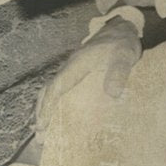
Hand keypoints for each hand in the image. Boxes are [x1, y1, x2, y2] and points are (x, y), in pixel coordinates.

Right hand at [35, 17, 141, 139]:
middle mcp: (68, 69)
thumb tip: (112, 94)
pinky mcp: (74, 74)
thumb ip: (118, 72)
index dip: (48, 106)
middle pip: (47, 91)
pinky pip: (57, 90)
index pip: (56, 87)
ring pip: (49, 91)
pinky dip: (51, 103)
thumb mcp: (125, 56)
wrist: (119, 30)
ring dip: (43, 109)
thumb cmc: (121, 44)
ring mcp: (69, 71)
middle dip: (41, 113)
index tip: (43, 124)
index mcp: (76, 65)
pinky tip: (54, 116)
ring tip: (42, 131)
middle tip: (40, 135)